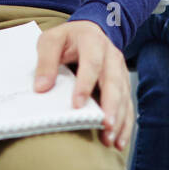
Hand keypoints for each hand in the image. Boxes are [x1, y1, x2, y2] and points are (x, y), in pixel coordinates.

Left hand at [34, 19, 132, 150]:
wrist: (90, 29)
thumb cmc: (67, 39)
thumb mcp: (51, 41)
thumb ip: (45, 61)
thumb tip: (41, 88)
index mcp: (92, 41)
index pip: (92, 62)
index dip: (85, 84)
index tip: (77, 105)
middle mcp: (111, 55)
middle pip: (114, 81)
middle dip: (111, 105)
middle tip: (105, 126)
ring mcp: (120, 69)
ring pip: (123, 95)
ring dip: (119, 118)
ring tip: (111, 139)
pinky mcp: (123, 83)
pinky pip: (127, 104)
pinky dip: (125, 123)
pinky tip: (119, 140)